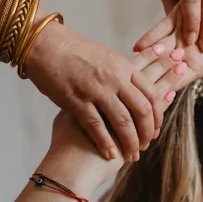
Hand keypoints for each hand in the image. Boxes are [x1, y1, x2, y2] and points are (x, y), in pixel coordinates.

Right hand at [44, 45, 185, 191]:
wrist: (45, 45)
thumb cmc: (72, 50)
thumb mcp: (105, 56)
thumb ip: (121, 75)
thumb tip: (133, 93)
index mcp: (124, 66)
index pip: (152, 94)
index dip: (157, 116)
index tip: (156, 129)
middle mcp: (114, 78)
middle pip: (142, 110)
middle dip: (147, 133)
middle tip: (146, 145)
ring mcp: (96, 90)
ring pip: (123, 122)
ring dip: (130, 142)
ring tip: (131, 156)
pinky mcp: (76, 101)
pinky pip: (96, 127)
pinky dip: (105, 143)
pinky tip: (110, 155)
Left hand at [135, 1, 202, 85]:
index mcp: (195, 67)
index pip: (177, 82)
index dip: (166, 91)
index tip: (154, 103)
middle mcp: (183, 55)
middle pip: (162, 70)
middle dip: (149, 80)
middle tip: (135, 92)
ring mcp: (177, 38)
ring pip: (158, 51)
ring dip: (147, 61)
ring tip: (133, 71)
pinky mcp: (175, 20)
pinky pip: (161, 30)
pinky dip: (151, 38)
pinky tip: (138, 47)